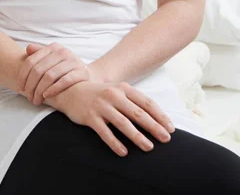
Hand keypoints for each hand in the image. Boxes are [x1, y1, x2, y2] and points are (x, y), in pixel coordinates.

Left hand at [17, 42, 101, 104]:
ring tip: (36, 100)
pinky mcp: (82, 72)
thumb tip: (27, 48)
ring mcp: (73, 61)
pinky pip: (64, 81)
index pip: (31, 61)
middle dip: (30, 86)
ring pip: (49, 76)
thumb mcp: (52, 60)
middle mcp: (63, 52)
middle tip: (28, 97)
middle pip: (38, 70)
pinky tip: (47, 96)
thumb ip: (39, 54)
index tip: (19, 88)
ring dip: (40, 90)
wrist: (88, 76)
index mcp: (53, 48)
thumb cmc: (64, 70)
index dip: (22, 76)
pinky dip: (53, 89)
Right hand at [44, 80, 175, 157]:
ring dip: (138, 137)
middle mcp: (113, 95)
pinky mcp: (90, 116)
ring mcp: (101, 106)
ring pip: (123, 123)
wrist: (71, 90)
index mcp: (123, 88)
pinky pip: (105, 132)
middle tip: (166, 139)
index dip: (160, 116)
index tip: (171, 128)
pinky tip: (124, 152)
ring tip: (149, 147)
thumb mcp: (118, 92)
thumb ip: (134, 102)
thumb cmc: (100, 94)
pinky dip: (115, 143)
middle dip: (154, 127)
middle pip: (138, 113)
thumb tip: (157, 119)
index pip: (146, 103)